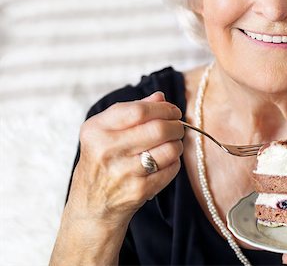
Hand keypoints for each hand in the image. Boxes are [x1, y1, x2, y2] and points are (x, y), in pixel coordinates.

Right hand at [67, 91, 183, 224]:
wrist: (91, 206)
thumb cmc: (102, 161)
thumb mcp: (105, 132)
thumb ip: (132, 110)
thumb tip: (161, 97)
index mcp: (96, 129)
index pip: (139, 110)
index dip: (163, 108)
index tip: (173, 110)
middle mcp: (107, 150)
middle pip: (158, 129)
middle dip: (176, 125)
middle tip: (178, 127)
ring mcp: (122, 173)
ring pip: (169, 149)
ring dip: (177, 144)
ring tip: (172, 144)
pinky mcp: (138, 191)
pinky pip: (170, 169)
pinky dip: (174, 162)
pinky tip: (166, 161)